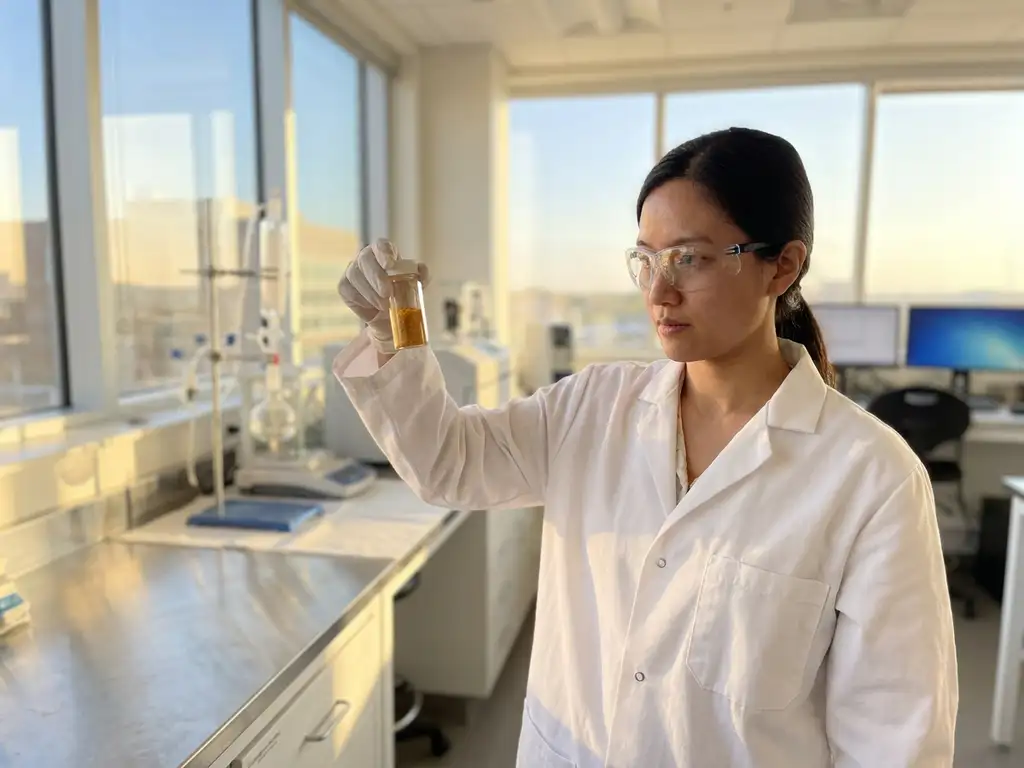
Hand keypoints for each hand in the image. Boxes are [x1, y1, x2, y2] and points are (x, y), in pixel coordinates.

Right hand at [338, 239, 428, 353]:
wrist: (390, 319)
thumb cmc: (403, 296)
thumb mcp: (416, 286)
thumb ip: (421, 276)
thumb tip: (421, 269)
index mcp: (384, 253)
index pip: (381, 245)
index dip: (384, 252)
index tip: (390, 264)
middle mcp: (366, 258)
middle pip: (365, 258)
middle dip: (376, 276)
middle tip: (387, 293)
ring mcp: (353, 271)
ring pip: (355, 275)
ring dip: (370, 292)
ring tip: (384, 305)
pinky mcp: (345, 287)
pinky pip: (348, 290)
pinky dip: (361, 300)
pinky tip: (371, 307)